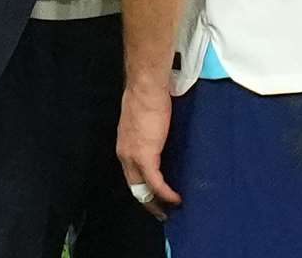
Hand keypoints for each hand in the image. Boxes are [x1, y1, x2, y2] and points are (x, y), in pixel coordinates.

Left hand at [117, 83, 180, 220]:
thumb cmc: (147, 97)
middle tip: (161, 212)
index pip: (131, 175)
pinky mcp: (146, 157)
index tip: (154, 197)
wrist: (146, 89)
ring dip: (157, 202)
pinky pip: (156, 183)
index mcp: (124, 146)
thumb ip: (148, 134)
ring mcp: (133, 157)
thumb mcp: (144, 121)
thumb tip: (158, 139)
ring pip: (143, 189)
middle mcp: (125, 155)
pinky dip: (166, 193)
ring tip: (170, 209)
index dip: (142, 188)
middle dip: (148, 202)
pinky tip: (176, 199)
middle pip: (135, 187)